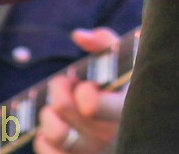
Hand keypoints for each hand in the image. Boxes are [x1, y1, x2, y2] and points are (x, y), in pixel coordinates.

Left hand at [33, 28, 126, 153]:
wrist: (135, 121)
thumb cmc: (123, 86)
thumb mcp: (124, 61)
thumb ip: (104, 42)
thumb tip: (78, 36)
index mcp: (124, 109)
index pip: (91, 105)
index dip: (83, 89)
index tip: (88, 84)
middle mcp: (109, 137)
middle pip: (63, 108)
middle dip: (59, 88)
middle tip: (66, 83)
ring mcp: (92, 153)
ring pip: (53, 133)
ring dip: (48, 114)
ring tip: (58, 109)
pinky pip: (44, 149)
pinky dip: (43, 136)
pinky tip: (57, 127)